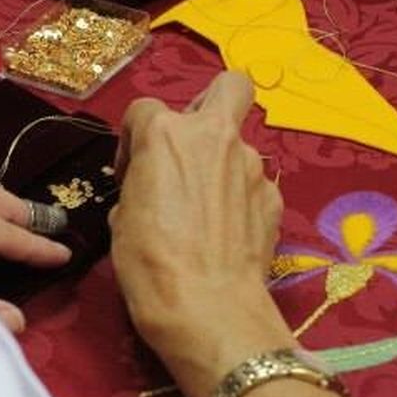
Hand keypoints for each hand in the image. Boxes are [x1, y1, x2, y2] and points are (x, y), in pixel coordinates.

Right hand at [108, 71, 293, 396]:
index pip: (143, 110)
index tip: (131, 173)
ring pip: (239, 144)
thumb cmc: (150, 266)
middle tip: (192, 143)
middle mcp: (214, 137)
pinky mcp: (273, 199)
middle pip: (229, 86)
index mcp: (166, 135)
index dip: (132, 139)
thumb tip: (149, 190)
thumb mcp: (122, 220)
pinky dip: (240, 199)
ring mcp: (251, 167)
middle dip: (211, 101)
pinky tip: (227, 233)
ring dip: (222, 164)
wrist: (208, 310)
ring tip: (205, 210)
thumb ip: (140, 185)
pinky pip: (253, 185)